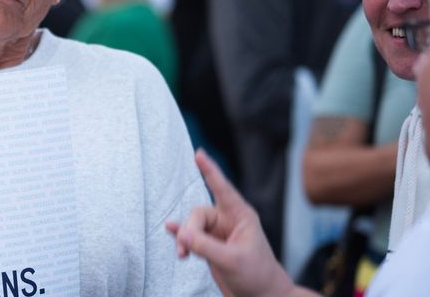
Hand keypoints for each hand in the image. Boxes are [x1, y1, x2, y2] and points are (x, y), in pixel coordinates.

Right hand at [165, 150, 300, 296]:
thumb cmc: (257, 276)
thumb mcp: (231, 260)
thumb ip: (205, 246)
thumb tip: (182, 235)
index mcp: (241, 216)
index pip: (222, 188)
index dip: (210, 170)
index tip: (199, 153)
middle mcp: (229, 222)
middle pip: (199, 214)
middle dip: (190, 230)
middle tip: (186, 249)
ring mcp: (218, 235)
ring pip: (192, 227)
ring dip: (185, 240)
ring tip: (182, 255)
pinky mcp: (210, 248)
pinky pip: (191, 237)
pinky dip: (181, 237)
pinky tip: (172, 233)